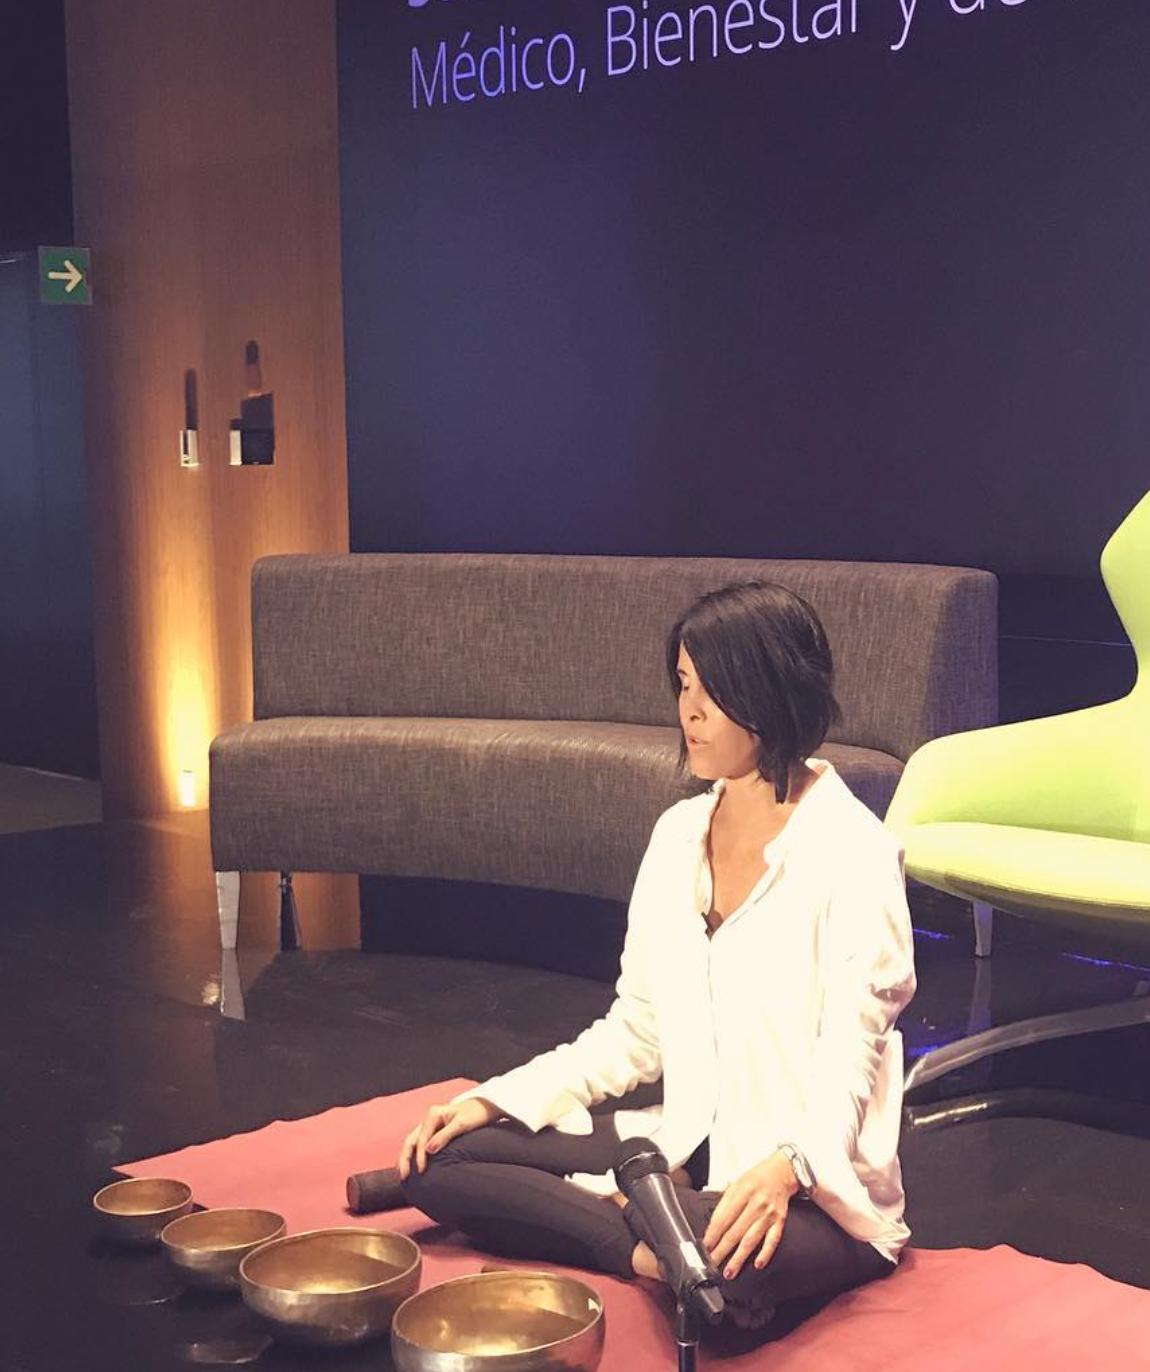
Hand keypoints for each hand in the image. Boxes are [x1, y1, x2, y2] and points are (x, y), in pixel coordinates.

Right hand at [397, 1097, 499, 1179]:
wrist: (483, 1107)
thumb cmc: (475, 1115)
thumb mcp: (462, 1125)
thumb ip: (445, 1136)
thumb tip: (428, 1150)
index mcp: (432, 1114)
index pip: (421, 1139)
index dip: (420, 1156)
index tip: (422, 1171)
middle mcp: (428, 1118)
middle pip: (410, 1139)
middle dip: (405, 1158)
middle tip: (403, 1176)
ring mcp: (429, 1124)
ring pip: (412, 1141)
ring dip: (406, 1157)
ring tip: (401, 1173)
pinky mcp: (432, 1130)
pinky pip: (418, 1142)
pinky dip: (412, 1154)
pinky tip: (411, 1165)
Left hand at [702, 1151, 799, 1280]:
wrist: (781, 1171)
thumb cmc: (755, 1178)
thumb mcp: (736, 1184)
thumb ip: (725, 1203)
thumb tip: (712, 1227)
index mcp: (741, 1192)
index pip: (723, 1218)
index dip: (713, 1234)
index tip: (705, 1247)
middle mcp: (755, 1204)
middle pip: (735, 1231)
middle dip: (722, 1250)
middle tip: (712, 1264)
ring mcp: (769, 1214)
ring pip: (751, 1239)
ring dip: (739, 1257)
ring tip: (729, 1271)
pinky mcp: (780, 1221)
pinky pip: (773, 1240)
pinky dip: (766, 1253)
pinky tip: (757, 1264)